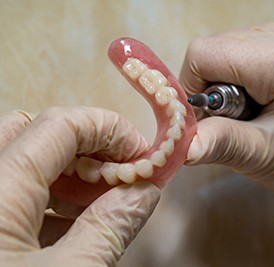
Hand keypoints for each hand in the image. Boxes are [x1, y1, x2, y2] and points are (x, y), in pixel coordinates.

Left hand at [0, 108, 159, 265]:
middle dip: (87, 145)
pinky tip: (76, 220)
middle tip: (117, 172)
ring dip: (72, 172)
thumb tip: (144, 192)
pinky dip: (52, 196)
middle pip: (34, 132)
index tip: (140, 154)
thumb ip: (109, 228)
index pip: (60, 125)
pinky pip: (16, 191)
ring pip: (25, 161)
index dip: (110, 130)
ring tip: (103, 199)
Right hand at [180, 16, 273, 200]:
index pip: (204, 54)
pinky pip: (242, 51)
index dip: (191, 88)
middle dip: (211, 90)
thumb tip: (182, 146)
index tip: (205, 120)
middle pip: (214, 50)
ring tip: (252, 112)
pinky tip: (259, 99)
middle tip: (235, 121)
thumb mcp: (266, 155)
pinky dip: (238, 78)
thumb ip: (223, 143)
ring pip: (226, 50)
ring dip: (224, 85)